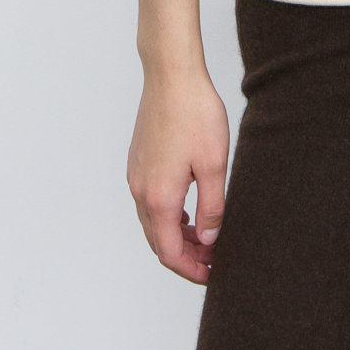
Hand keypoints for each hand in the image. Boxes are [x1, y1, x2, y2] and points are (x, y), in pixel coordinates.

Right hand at [127, 67, 229, 284]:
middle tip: (212, 260)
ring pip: (152, 223)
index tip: (212, 275)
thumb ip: (212, 207)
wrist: (171, 75)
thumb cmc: (195, 113)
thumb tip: (208, 240)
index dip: (191, 270)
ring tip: (204, 238)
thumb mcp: (214, 164)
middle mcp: (141, 191)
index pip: (169, 252)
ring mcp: (136, 176)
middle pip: (158, 242)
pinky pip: (148, 203)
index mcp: (160, 198)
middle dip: (184, 257)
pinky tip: (187, 210)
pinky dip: (167, 217)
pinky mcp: (138, 162)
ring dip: (175, 237)